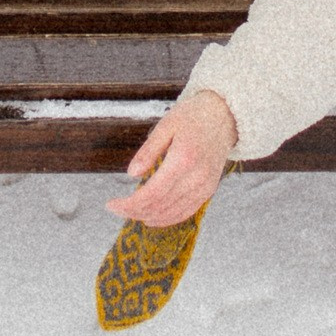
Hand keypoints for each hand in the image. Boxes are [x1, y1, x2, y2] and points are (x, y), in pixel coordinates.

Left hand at [106, 89, 237, 229]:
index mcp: (183, 160)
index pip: (152, 193)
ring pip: (173, 214)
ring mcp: (205, 187)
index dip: (129, 204)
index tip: (112, 204)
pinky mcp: (209, 190)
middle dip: (135, 212)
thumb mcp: (166, 125)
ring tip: (131, 212)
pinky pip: (186, 212)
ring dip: (149, 217)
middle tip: (117, 209)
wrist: (224, 116)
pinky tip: (153, 217)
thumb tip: (131, 174)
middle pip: (160, 206)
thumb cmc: (193, 116)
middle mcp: (196, 178)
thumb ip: (148, 151)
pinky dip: (168, 218)